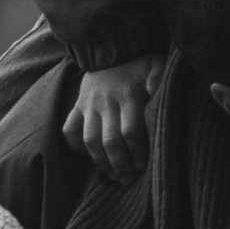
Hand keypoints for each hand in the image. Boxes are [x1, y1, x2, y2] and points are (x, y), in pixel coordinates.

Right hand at [65, 58, 154, 174]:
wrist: (109, 49)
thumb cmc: (138, 63)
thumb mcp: (156, 65)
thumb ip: (160, 79)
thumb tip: (159, 93)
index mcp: (129, 95)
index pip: (130, 132)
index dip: (136, 152)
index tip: (142, 166)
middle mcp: (106, 102)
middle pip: (110, 141)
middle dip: (120, 164)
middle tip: (128, 179)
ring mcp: (89, 105)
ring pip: (90, 140)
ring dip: (101, 162)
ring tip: (113, 175)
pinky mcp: (77, 105)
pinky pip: (69, 130)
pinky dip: (75, 145)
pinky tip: (88, 155)